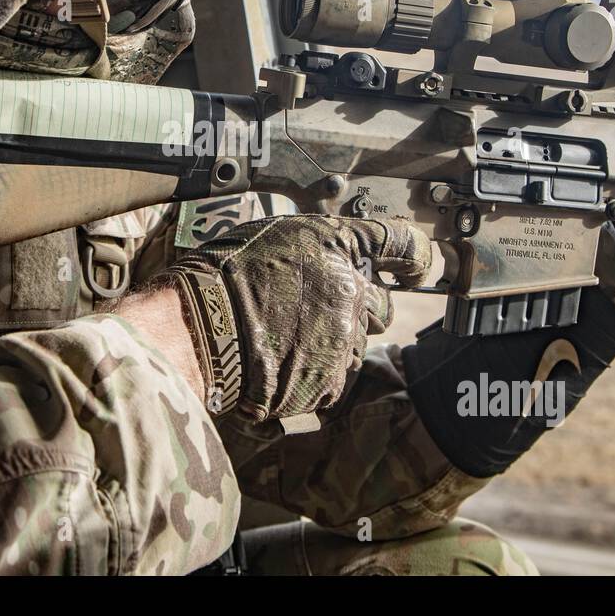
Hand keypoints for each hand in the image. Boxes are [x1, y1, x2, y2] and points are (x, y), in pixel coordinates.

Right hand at [162, 215, 432, 422]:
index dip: (414, 254)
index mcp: (337, 245)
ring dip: (329, 344)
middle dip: (356, 309)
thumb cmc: (221, 277)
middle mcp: (350, 290)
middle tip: (311, 311)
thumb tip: (327, 257)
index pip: (400, 242)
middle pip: (379, 304)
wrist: (199, 329)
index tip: (415, 266)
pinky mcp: (330, 380)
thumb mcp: (268, 235)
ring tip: (281, 339)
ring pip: (353, 345)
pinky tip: (278, 363)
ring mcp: (343, 338)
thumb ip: (312, 248)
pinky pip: (333, 378)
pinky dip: (312, 375)